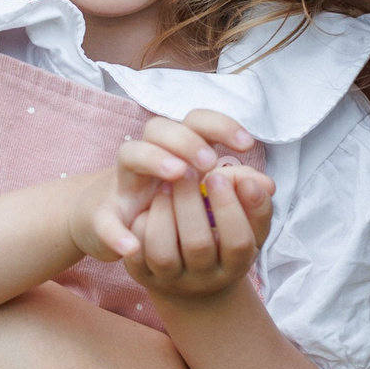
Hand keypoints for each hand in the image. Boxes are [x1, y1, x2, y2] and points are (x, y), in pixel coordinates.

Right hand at [78, 112, 265, 263]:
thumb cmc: (167, 207)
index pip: (196, 120)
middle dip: (188, 140)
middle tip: (210, 162)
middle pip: (160, 127)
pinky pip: (105, 221)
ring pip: (129, 154)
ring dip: (155, 160)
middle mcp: (147, 158)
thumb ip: (233, 188)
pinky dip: (116, 234)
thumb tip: (267, 187)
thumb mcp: (204, 198)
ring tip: (179, 174)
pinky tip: (133, 248)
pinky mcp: (103, 216)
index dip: (221, 125)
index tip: (247, 144)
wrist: (109, 226)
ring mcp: (123, 184)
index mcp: (175, 150)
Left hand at [124, 161, 271, 298]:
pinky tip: (149, 207)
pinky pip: (137, 255)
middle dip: (190, 202)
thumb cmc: (225, 236)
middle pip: (198, 245)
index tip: (217, 175)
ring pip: (163, 254)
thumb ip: (253, 198)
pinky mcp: (144, 277)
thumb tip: (250, 182)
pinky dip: (140, 227)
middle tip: (185, 171)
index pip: (238, 242)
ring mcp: (172, 281)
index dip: (228, 208)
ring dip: (164, 213)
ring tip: (166, 186)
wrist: (193, 274)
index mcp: (236, 265)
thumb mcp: (247, 222)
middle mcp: (205, 280)